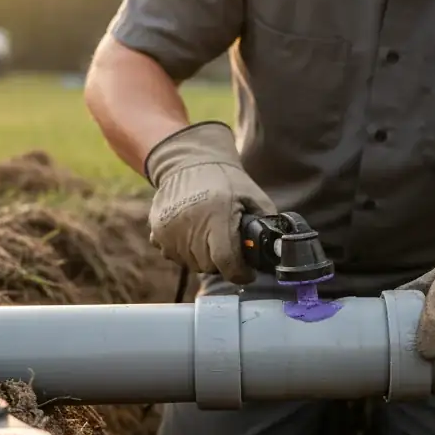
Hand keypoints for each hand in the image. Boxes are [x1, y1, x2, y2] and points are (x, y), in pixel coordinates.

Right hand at [145, 121, 277, 283]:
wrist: (188, 162)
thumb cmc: (225, 179)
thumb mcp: (253, 196)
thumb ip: (267, 223)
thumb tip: (279, 249)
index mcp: (217, 216)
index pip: (227, 262)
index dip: (241, 272)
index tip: (247, 271)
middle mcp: (190, 225)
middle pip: (210, 266)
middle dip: (223, 262)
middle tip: (228, 243)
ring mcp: (169, 230)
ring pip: (191, 264)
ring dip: (203, 257)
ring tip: (209, 234)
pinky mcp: (156, 232)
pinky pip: (173, 255)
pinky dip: (184, 250)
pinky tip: (192, 233)